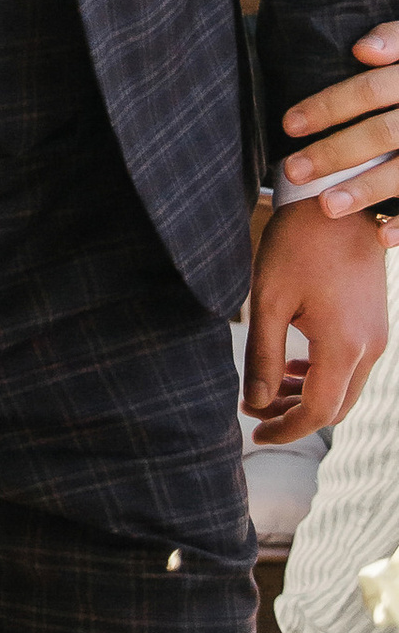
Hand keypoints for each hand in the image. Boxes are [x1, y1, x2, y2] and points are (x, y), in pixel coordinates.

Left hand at [245, 193, 389, 444]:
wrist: (335, 201)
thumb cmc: (296, 245)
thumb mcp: (269, 300)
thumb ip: (263, 356)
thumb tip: (255, 403)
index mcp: (344, 345)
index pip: (318, 411)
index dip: (284, 429)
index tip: (252, 431)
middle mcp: (370, 347)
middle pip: (336, 407)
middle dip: (294, 417)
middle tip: (255, 411)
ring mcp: (378, 335)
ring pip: (346, 389)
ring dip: (309, 397)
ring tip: (268, 390)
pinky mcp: (376, 323)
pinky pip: (354, 366)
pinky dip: (325, 377)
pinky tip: (295, 367)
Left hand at [281, 19, 398, 211]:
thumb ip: (398, 39)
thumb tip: (361, 50)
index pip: (371, 90)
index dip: (329, 106)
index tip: (288, 124)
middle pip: (384, 133)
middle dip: (336, 153)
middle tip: (293, 171)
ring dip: (368, 189)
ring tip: (327, 206)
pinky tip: (383, 237)